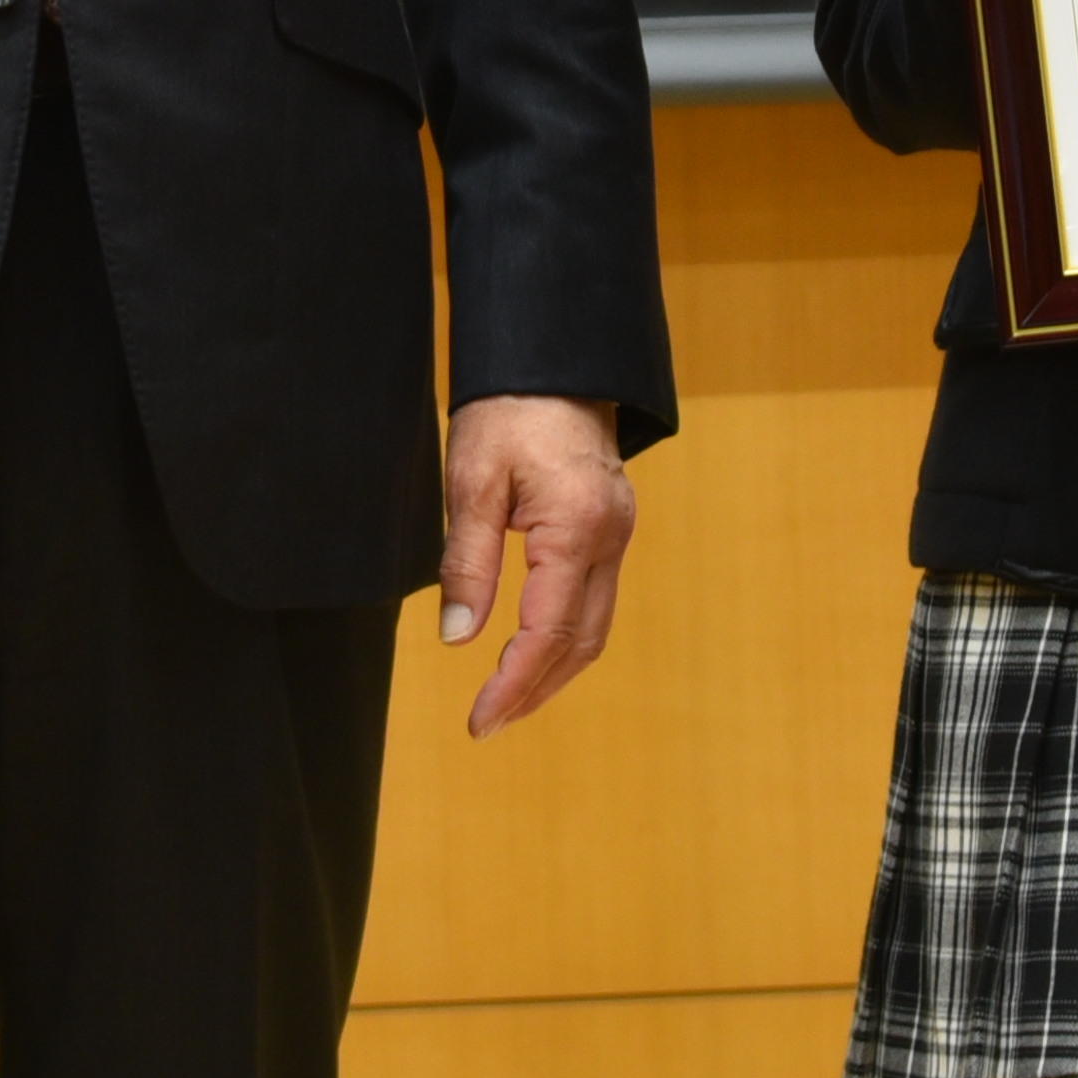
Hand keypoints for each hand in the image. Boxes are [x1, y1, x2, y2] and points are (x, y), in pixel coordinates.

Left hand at [434, 392, 634, 737]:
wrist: (555, 355)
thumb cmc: (509, 408)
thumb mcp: (472, 482)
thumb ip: (466, 564)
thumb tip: (457, 638)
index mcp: (576, 527)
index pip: (548, 632)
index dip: (514, 684)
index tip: (479, 719)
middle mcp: (611, 536)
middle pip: (582, 641)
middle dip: (536, 689)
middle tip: (488, 722)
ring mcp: (619, 531)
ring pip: (595, 626)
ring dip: (554, 669)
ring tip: (508, 699)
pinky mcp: (613, 524)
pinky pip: (596, 598)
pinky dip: (565, 636)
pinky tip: (533, 648)